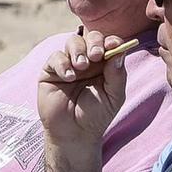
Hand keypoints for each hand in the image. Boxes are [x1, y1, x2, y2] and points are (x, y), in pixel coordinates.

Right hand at [37, 30, 128, 148]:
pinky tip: (68, 78)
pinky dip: (62, 64)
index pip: (109, 44)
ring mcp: (69, 64)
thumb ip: (117, 75)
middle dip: (94, 42)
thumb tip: (119, 51)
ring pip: (72, 42)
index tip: (113, 45)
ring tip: (81, 67)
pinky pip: (55, 57)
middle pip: (90, 37)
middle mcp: (87, 61)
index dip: (111, 41)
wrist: (74, 134)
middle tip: (96, 55)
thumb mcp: (114, 97)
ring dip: (78, 50)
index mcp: (104, 65)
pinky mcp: (51, 71)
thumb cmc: (96, 116)